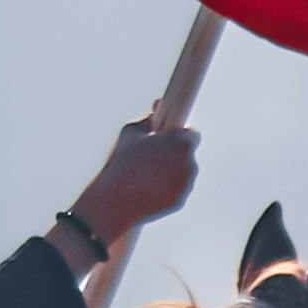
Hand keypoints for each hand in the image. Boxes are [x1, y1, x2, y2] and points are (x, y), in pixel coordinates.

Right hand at [69, 118, 201, 247]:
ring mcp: (187, 184)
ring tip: (148, 173)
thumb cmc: (122, 162)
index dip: (180, 135)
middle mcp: (190, 162)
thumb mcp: (131, 133)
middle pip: (188, 154)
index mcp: (182, 142)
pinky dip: (167, 188)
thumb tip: (158, 107)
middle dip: (175, 153)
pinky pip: (177, 189)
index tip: (170, 137)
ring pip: (183, 172)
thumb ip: (148, 120)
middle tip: (155, 155)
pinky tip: (149, 187)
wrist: (115, 200)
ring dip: (172, 170)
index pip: (192, 134)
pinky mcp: (181, 200)